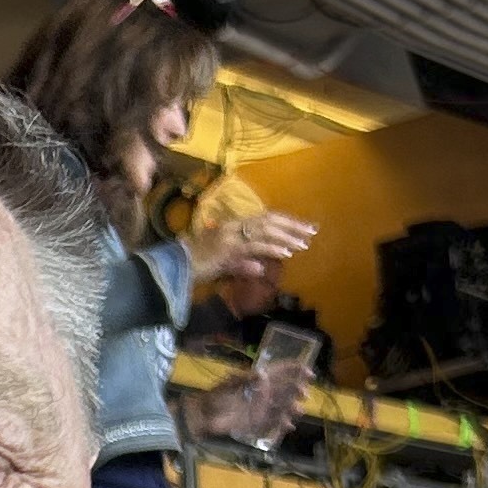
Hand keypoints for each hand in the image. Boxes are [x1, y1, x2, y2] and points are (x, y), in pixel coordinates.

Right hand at [191, 206, 315, 283]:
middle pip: (269, 220)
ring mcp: (231, 236)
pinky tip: (286, 252)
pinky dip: (272, 248)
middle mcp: (233, 226)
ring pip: (264, 231)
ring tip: (303, 243)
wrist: (175, 269)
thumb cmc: (196, 265)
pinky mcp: (228, 248)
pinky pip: (255, 246)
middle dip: (292, 225)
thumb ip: (243, 263)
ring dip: (286, 236)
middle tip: (312, 231)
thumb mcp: (225, 263)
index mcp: (233, 226)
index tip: (303, 227)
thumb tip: (260, 267)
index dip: (285, 222)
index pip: (264, 219)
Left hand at [192, 355, 312, 440]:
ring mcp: (262, 408)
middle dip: (297, 390)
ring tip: (298, 410)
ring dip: (292, 408)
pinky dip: (282, 424)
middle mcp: (264, 393)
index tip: (308, 373)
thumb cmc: (217, 396)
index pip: (282, 371)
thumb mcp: (231, 385)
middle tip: (304, 394)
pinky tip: (289, 426)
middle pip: (286, 389)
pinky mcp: (258, 422)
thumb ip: (248, 380)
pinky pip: (274, 423)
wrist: (204, 416)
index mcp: (259, 380)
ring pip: (283, 407)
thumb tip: (263, 374)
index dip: (296, 370)